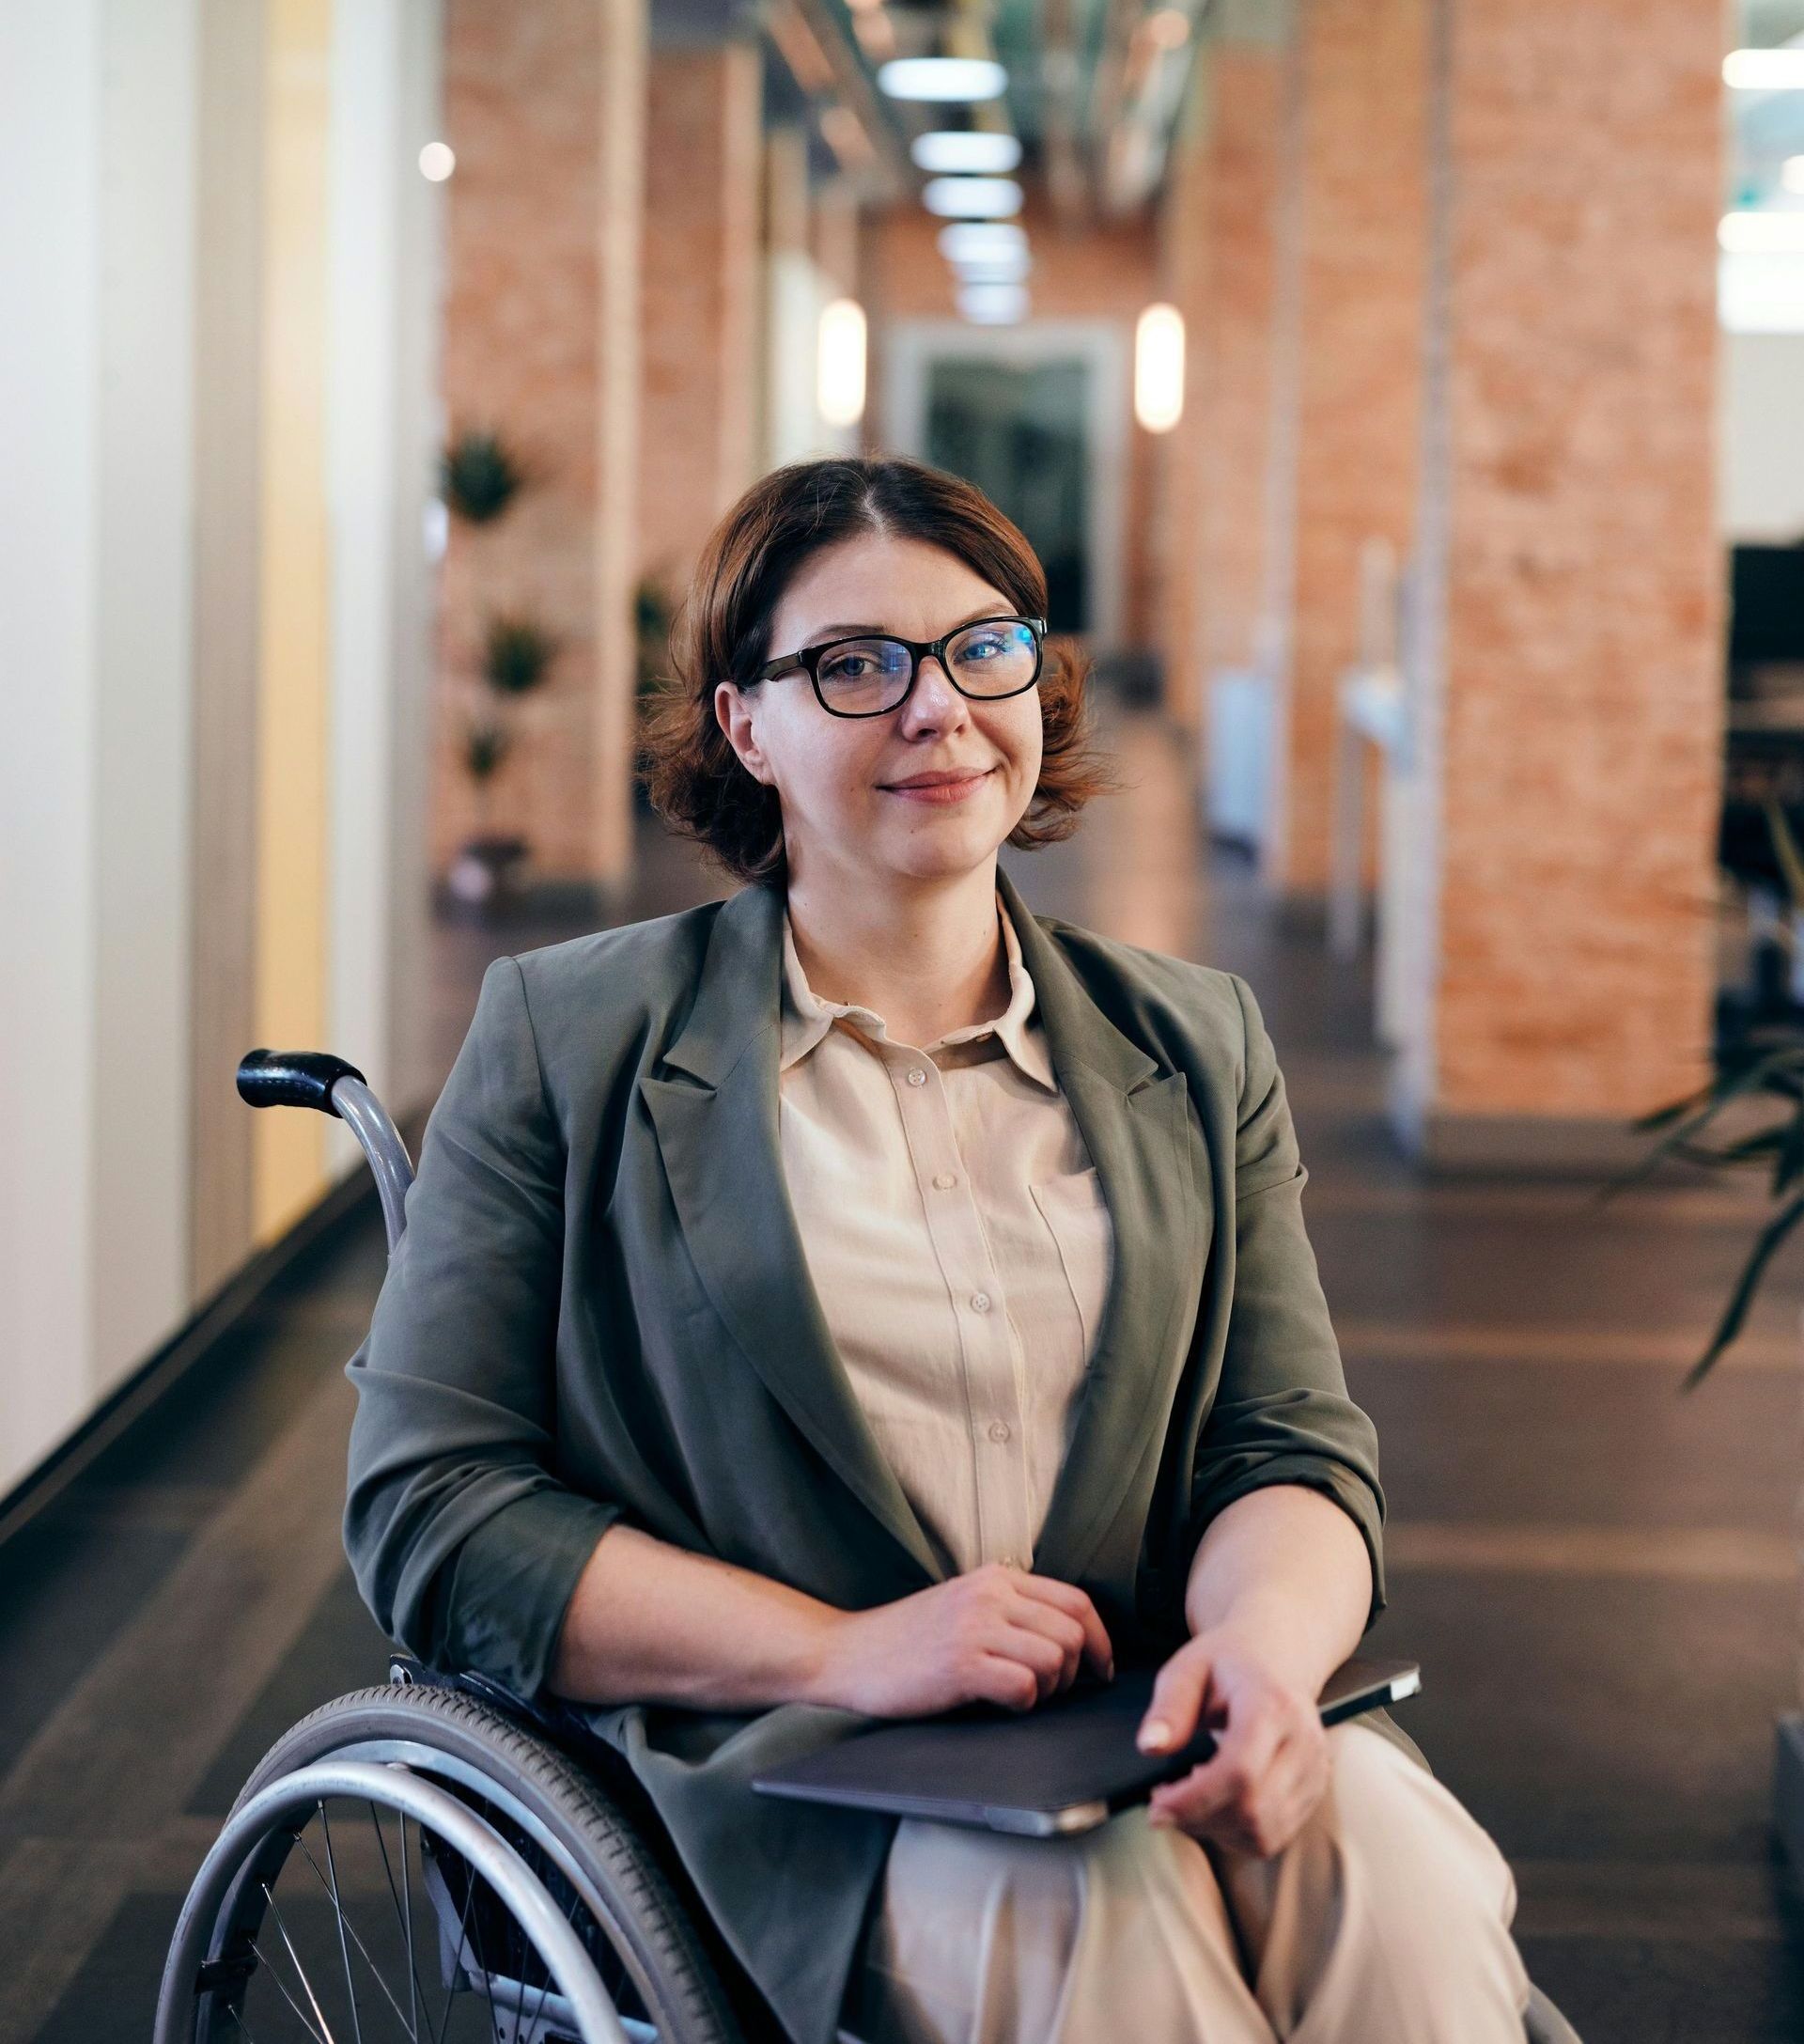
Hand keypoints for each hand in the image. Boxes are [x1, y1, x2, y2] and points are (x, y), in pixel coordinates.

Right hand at [814, 1563, 1114, 1717]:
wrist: (848, 1653)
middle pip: (1072, 1633)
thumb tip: (1071, 1640)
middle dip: (1076, 1672)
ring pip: (1055, 1659)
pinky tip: (1001, 1704)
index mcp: (996, 1578)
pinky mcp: (961, 1664)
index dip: (1100, 1640)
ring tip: (1023, 1696)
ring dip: (1050, 1689)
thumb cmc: (908, 1640)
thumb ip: (1009, 1609)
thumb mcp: (963, 1605)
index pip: (1076, 1601)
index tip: (1100, 1669)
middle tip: (1054, 1692)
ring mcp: (975, 1627)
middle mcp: (990, 1594)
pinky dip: (1024, 1703)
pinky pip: (1025, 1686)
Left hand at [1135, 1625, 1329, 1857]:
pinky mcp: (1314, 1792)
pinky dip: (1236, 1833)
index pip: (1239, 1771)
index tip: (1157, 1803)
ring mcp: (1315, 1771)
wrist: (1278, 1657)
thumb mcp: (1189, 1668)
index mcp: (1272, 1705)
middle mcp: (1303, 1743)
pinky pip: (1273, 1837)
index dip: (1195, 1799)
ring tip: (1188, 1799)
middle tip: (1163, 1803)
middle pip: (1253, 1809)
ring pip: (1264, 1833)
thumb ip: (1168, 1706)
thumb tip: (1150, 1746)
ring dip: (1216, 1830)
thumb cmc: (1229, 1663)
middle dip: (1199, 1818)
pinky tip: (1215, 1804)